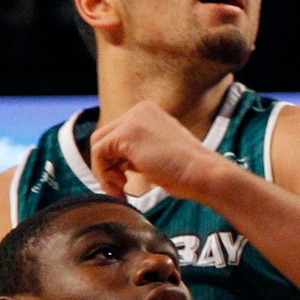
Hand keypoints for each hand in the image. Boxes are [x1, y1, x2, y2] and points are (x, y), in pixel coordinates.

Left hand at [88, 100, 238, 203]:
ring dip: (105, 172)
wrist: (202, 172)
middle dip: (107, 166)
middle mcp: (138, 110)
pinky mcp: (125, 134)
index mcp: (148, 112)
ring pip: (98, 146)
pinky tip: (122, 187)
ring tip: (122, 189)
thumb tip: (114, 161)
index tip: (125, 180)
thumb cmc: (186, 169)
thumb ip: (136, 149)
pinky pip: (98, 154)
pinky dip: (104, 175)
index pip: (115, 134)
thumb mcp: (157, 150)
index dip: (114, 160)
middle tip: (121, 186)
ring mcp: (132, 120)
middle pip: (103, 138)